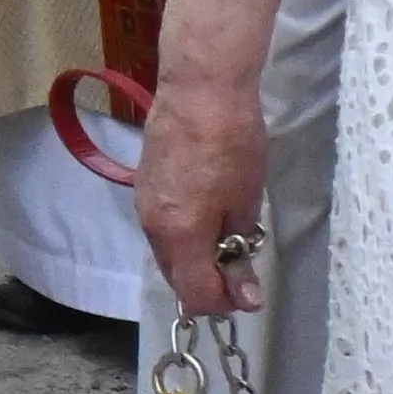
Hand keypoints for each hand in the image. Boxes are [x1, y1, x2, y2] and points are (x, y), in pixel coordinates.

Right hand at [135, 67, 272, 313]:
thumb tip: (244, 296)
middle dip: (208, 285)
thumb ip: (238, 253)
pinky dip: (183, 238)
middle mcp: (152, 227)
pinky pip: (161, 231)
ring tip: (227, 240)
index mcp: (178, 234)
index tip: (249, 292)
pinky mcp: (143, 187)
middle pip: (176, 279)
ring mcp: (143, 206)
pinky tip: (207, 217)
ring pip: (167, 255)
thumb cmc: (233, 144)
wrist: (199, 90)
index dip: (224, 303)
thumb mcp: (245, 203)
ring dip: (195, 261)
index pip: (195, 295)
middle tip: (243, 270)